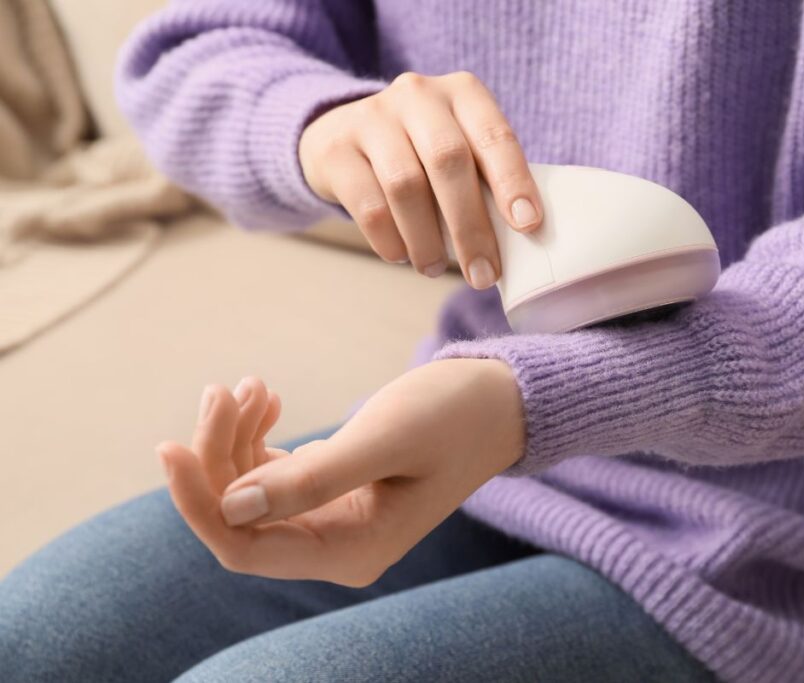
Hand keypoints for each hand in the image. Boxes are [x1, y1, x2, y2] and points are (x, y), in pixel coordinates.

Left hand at [156, 359, 524, 586]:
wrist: (498, 401)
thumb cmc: (454, 416)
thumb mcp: (386, 439)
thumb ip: (314, 478)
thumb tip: (232, 506)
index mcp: (352, 551)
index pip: (245, 547)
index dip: (199, 503)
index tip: (172, 445)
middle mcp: (335, 546)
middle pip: (239, 514)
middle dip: (219, 453)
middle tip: (228, 388)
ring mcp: (329, 519)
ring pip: (247, 489)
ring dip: (235, 436)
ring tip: (252, 384)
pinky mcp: (328, 490)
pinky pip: (268, 471)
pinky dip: (256, 433)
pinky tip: (267, 395)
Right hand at [298, 71, 543, 288]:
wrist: (343, 136)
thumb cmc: (422, 155)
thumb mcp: (459, 150)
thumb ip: (486, 184)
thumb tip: (517, 245)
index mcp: (463, 93)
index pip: (495, 135)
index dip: (513, 181)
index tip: (528, 226)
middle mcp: (418, 95)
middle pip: (449, 161)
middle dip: (471, 226)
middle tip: (484, 274)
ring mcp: (372, 117)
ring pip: (405, 186)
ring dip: (427, 240)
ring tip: (434, 269)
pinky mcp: (336, 149)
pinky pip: (368, 204)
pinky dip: (390, 240)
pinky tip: (401, 255)